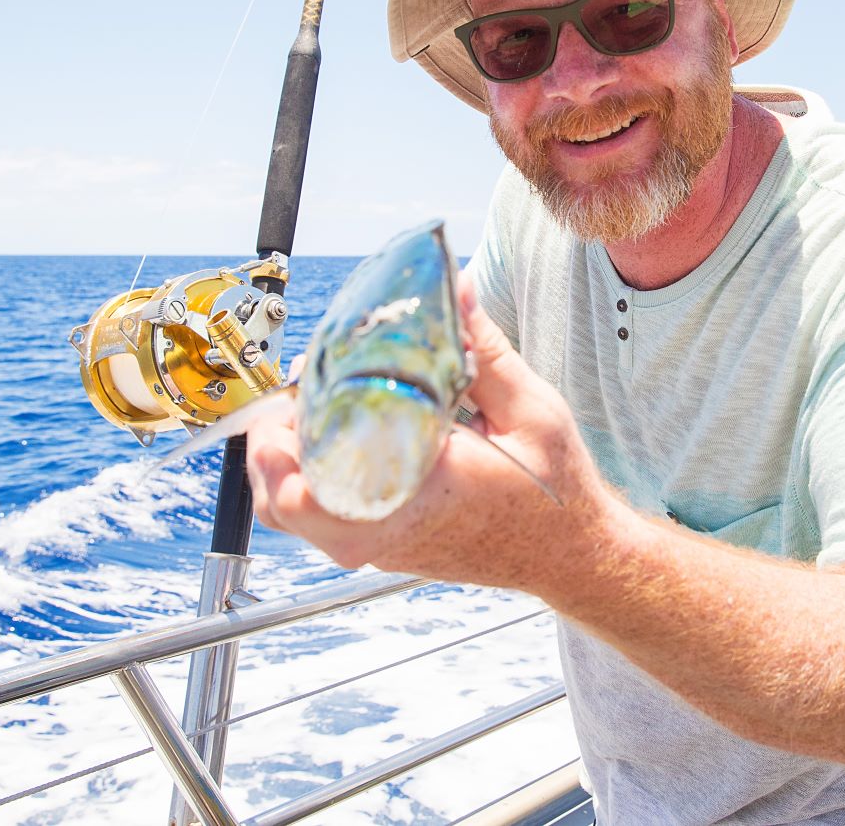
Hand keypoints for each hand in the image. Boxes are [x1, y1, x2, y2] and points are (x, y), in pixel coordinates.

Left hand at [244, 272, 615, 591]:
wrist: (572, 555)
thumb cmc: (556, 494)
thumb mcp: (531, 411)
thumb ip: (484, 352)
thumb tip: (454, 289)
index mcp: (416, 498)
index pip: (312, 484)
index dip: (287, 429)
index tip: (301, 383)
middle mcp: (385, 532)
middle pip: (282, 503)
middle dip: (272, 441)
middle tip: (296, 391)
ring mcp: (379, 546)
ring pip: (291, 517)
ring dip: (283, 465)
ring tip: (305, 412)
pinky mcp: (383, 548)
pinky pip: (317, 523)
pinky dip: (306, 482)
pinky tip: (334, 439)